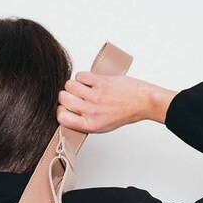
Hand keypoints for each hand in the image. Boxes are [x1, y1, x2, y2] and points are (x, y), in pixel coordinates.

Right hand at [57, 72, 177, 132]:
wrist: (141, 102)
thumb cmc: (123, 113)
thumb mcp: (101, 126)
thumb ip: (84, 122)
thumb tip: (67, 113)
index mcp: (89, 125)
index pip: (61, 117)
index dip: (61, 110)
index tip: (65, 108)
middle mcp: (91, 112)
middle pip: (63, 98)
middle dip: (66, 95)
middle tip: (75, 96)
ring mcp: (96, 96)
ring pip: (69, 85)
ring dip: (73, 84)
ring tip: (83, 88)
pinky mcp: (101, 82)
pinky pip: (81, 76)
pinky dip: (83, 77)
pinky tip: (90, 81)